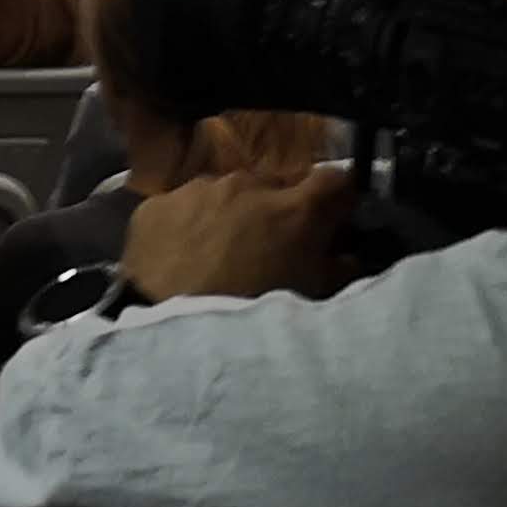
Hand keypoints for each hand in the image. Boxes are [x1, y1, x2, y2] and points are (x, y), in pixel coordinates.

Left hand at [120, 165, 355, 302]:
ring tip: (219, 251)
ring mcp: (197, 190)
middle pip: (273, 185)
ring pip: (223, 192)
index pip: (333, 179)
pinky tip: (182, 254)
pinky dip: (186, 223)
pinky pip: (181, 206)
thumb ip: (338, 268)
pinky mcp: (158, 204)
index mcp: (293, 209)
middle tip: (267, 242)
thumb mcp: (311, 297)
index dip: (335, 195)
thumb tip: (349, 254)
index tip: (331, 214)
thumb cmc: (254, 312)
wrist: (173, 327)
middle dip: (275, 207)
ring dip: (229, 212)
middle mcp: (246, 186)